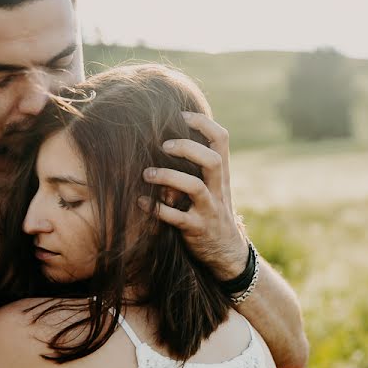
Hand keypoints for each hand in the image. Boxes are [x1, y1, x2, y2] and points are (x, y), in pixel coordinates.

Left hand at [139, 112, 247, 279]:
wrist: (226, 252)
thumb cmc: (211, 211)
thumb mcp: (212, 187)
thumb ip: (196, 166)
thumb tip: (166, 138)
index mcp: (222, 175)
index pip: (221, 140)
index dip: (203, 123)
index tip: (181, 114)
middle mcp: (218, 189)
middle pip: (212, 160)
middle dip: (187, 148)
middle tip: (163, 145)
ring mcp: (209, 210)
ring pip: (195, 187)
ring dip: (169, 177)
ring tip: (147, 174)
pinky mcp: (197, 229)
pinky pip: (177, 218)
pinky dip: (158, 209)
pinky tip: (141, 202)